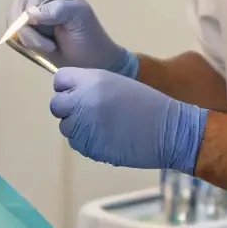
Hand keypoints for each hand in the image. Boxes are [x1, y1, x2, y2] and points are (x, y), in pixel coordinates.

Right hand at [8, 0, 137, 75]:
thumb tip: (29, 13)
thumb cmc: (90, 38)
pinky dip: (25, 45)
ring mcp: (34, 22)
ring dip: (29, 39)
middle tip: (48, 46)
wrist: (93, 64)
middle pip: (19, 9)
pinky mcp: (30, 37)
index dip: (32, 10)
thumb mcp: (79, 18)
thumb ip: (58, 10)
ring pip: (15, 24)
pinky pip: (16, 36)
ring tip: (49, 49)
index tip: (43, 26)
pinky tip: (42, 52)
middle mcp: (42, 5)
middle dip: (28, 30)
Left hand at [50, 68, 207, 171]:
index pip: (60, 80)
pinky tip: (106, 138)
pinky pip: (78, 144)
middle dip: (69, 109)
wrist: (169, 130)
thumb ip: (92, 87)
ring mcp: (84, 126)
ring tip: (101, 126)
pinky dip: (87, 142)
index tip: (79, 93)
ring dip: (77, 127)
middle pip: (57, 105)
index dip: (67, 87)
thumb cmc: (148, 104)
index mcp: (92, 80)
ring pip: (66, 127)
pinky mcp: (90, 147)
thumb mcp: (118, 83)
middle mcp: (83, 101)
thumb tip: (73, 96)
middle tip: (88, 112)